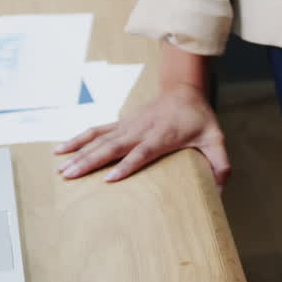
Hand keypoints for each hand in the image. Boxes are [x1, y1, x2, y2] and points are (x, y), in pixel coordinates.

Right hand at [53, 83, 229, 188]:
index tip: (110, 178)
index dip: (128, 164)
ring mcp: (128, 124)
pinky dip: (78, 138)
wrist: (184, 89)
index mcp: (163, 135)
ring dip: (79, 151)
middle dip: (91, 160)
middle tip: (70, 175)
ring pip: (100, 138)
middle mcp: (141, 129)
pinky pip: (96, 130)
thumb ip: (220, 164)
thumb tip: (221, 193)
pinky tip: (61, 148)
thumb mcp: (216, 139)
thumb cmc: (199, 118)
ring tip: (60, 167)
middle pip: (113, 146)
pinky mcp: (121, 122)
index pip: (143, 151)